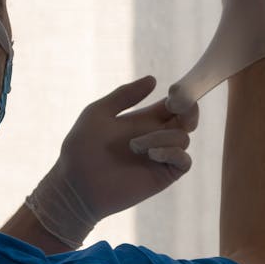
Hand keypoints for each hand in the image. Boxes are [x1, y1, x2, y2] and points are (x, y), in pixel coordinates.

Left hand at [25, 75, 198, 247]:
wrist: (76, 185)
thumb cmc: (80, 149)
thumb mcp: (98, 113)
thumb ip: (124, 95)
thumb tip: (153, 79)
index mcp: (143, 120)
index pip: (173, 104)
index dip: (181, 95)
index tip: (175, 92)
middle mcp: (155, 137)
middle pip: (187, 119)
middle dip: (188, 111)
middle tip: (176, 108)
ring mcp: (160, 157)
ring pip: (183, 138)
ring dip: (162, 137)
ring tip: (135, 146)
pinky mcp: (162, 176)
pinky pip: (184, 161)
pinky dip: (173, 153)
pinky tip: (152, 154)